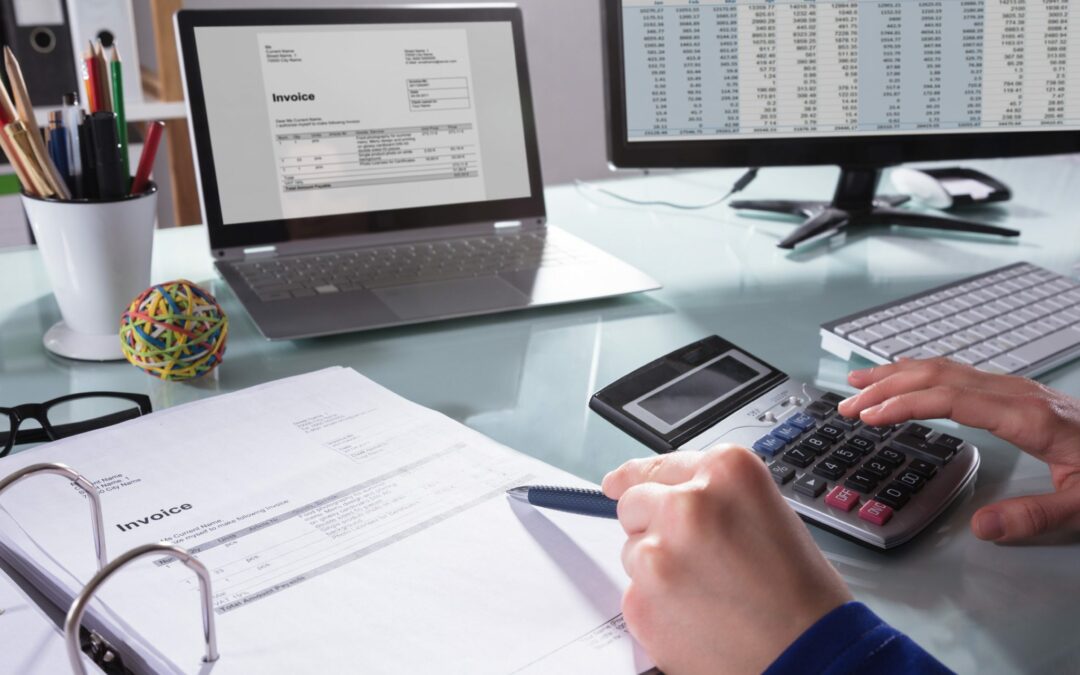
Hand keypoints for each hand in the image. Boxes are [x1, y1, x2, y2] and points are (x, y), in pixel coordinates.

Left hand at [602, 446, 850, 674]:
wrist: (811, 656)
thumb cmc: (800, 593)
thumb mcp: (766, 514)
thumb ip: (714, 497)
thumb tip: (664, 494)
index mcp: (725, 473)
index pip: (659, 466)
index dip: (637, 477)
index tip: (617, 482)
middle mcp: (688, 504)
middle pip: (634, 503)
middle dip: (652, 525)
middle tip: (691, 557)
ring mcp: (659, 552)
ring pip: (632, 550)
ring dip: (657, 567)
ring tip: (708, 592)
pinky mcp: (640, 600)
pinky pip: (633, 593)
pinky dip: (656, 606)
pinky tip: (696, 616)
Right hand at [839, 358, 1079, 542]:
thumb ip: (1034, 516)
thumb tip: (981, 526)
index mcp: (1026, 416)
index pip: (949, 399)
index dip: (903, 404)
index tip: (868, 415)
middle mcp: (1016, 393)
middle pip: (939, 376)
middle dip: (887, 386)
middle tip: (846, 404)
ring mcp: (1016, 388)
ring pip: (946, 368)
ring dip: (898, 373)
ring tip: (859, 381)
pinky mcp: (1016, 393)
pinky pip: (958, 372)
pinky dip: (921, 372)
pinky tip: (906, 378)